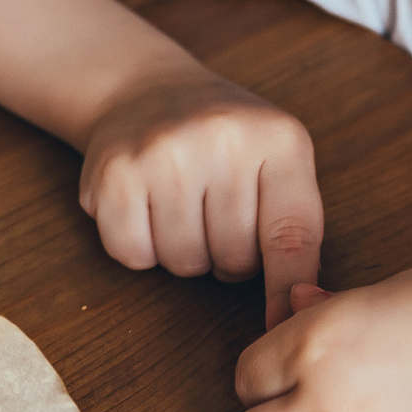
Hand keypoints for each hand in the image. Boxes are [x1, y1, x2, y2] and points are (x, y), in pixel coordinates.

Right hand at [77, 70, 322, 329]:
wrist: (145, 88)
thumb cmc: (224, 142)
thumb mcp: (278, 161)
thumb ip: (295, 230)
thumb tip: (297, 310)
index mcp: (279, 140)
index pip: (292, 237)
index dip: (287, 290)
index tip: (283, 323)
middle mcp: (223, 139)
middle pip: (235, 260)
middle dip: (228, 256)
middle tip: (214, 212)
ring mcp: (165, 153)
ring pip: (185, 264)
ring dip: (184, 252)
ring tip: (181, 204)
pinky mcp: (115, 173)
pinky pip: (133, 255)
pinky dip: (138, 247)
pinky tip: (144, 207)